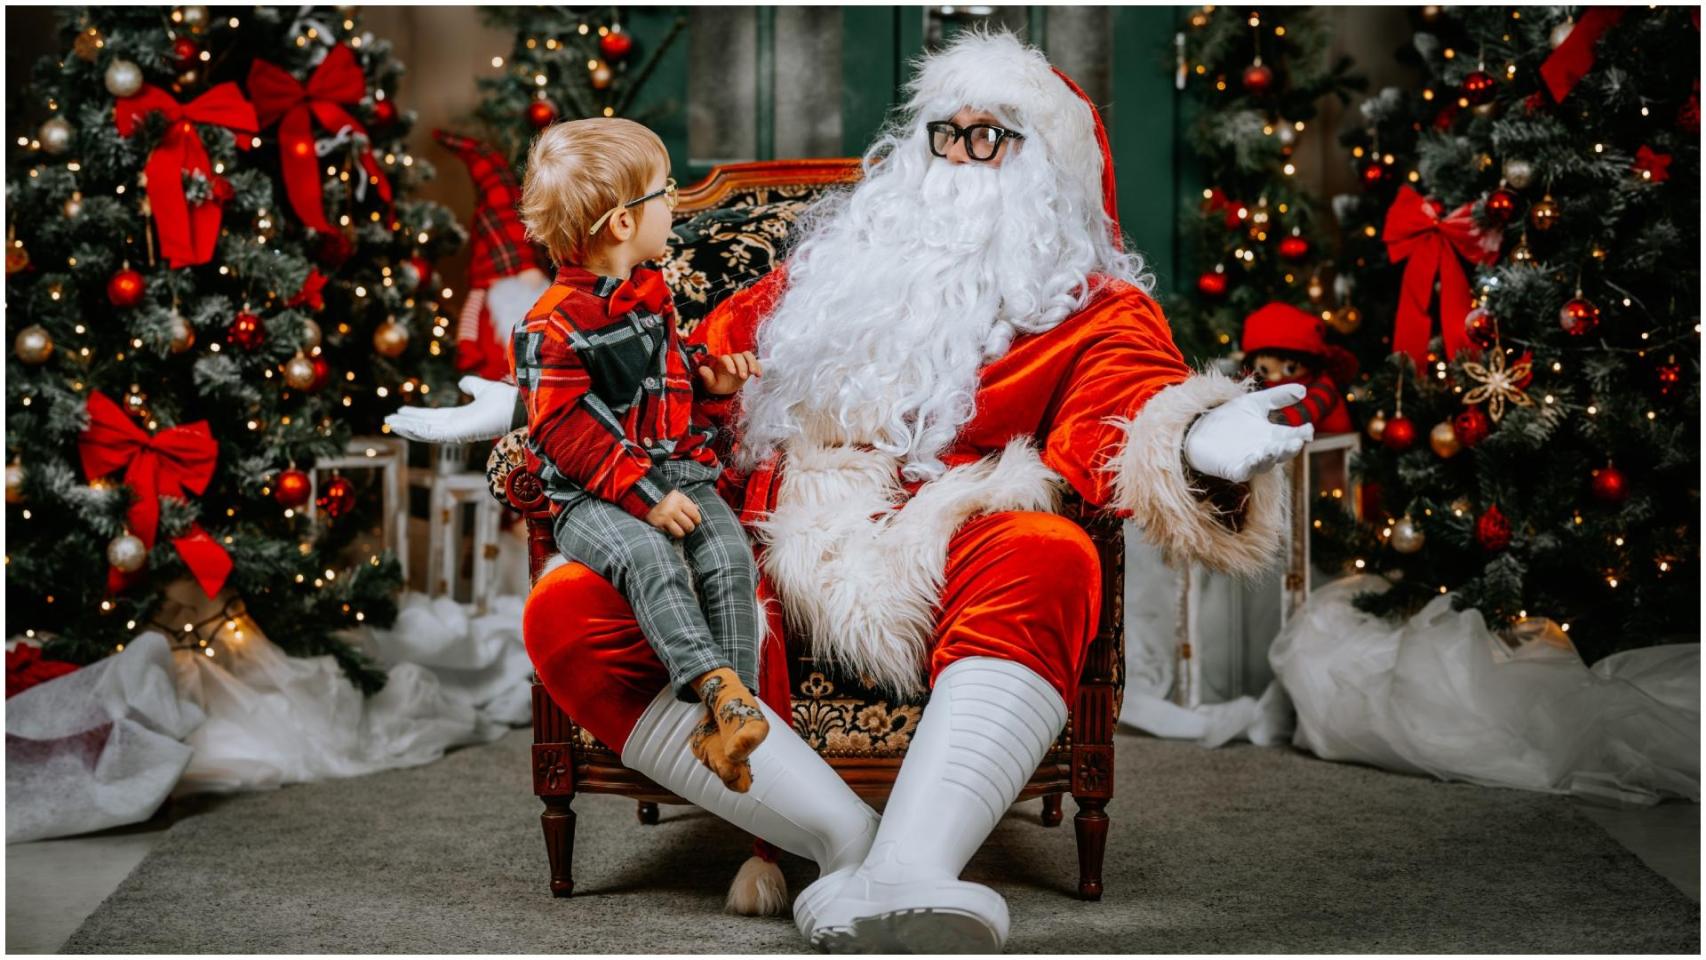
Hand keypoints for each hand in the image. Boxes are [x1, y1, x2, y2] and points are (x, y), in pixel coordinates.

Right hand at [384, 376, 517, 443]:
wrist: (518, 406)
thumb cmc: (506, 400)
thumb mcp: (482, 388)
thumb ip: (472, 385)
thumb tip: (462, 383)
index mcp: (461, 418)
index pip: (433, 418)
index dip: (417, 415)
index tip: (401, 411)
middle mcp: (457, 427)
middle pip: (426, 426)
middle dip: (407, 423)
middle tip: (389, 420)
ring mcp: (457, 432)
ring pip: (426, 432)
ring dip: (407, 428)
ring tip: (389, 422)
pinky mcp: (459, 434)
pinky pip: (433, 434)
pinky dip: (416, 430)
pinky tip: (402, 425)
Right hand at [645, 490, 701, 537]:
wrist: (647, 496)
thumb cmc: (666, 497)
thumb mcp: (678, 496)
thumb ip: (689, 503)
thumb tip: (698, 509)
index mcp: (680, 501)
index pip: (695, 516)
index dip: (697, 521)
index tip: (695, 522)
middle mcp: (673, 510)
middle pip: (689, 526)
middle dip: (689, 528)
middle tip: (686, 527)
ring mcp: (665, 518)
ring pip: (680, 533)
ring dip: (681, 533)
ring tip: (679, 529)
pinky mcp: (657, 524)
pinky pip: (669, 534)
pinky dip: (670, 533)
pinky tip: (669, 528)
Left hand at [696, 351, 762, 395]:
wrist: (726, 388)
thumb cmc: (717, 384)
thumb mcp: (711, 384)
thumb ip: (707, 376)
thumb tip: (701, 369)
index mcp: (722, 362)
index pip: (726, 358)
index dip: (729, 364)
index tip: (732, 373)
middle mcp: (732, 359)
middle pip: (738, 356)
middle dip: (742, 366)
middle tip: (742, 377)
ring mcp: (741, 361)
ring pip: (748, 356)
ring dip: (752, 363)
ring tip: (754, 373)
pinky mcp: (749, 366)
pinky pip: (755, 362)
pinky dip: (758, 367)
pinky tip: (758, 375)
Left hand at [1183, 384, 1313, 482]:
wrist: (1197, 427)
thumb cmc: (1229, 416)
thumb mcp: (1254, 402)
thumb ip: (1277, 397)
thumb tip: (1303, 390)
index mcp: (1271, 436)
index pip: (1291, 436)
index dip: (1301, 434)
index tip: (1308, 428)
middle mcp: (1264, 450)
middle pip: (1281, 452)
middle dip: (1289, 448)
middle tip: (1297, 441)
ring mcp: (1248, 461)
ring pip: (1265, 464)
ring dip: (1271, 457)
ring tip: (1274, 449)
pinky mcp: (1232, 469)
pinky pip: (1243, 471)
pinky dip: (1250, 466)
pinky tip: (1254, 457)